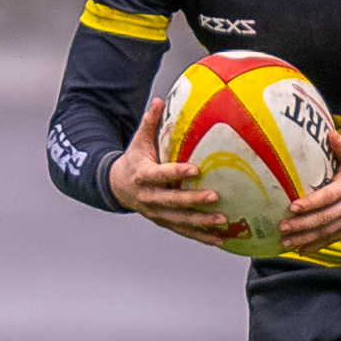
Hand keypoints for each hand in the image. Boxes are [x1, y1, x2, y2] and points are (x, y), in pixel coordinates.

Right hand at [107, 98, 227, 246]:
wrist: (117, 187)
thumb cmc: (135, 160)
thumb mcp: (139, 141)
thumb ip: (150, 123)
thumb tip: (159, 100)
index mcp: (143, 175)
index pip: (160, 175)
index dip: (176, 173)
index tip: (195, 169)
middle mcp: (148, 197)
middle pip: (172, 202)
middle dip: (193, 201)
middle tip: (215, 197)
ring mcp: (156, 213)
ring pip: (179, 221)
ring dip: (201, 223)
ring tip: (223, 222)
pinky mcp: (163, 222)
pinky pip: (184, 231)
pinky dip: (201, 237)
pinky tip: (220, 240)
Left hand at [278, 130, 340, 255]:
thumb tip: (329, 134)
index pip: (329, 196)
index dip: (311, 203)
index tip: (293, 207)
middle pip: (325, 218)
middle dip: (302, 225)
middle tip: (282, 227)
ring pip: (328, 232)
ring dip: (306, 239)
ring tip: (286, 242)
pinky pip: (334, 237)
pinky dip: (318, 245)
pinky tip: (302, 249)